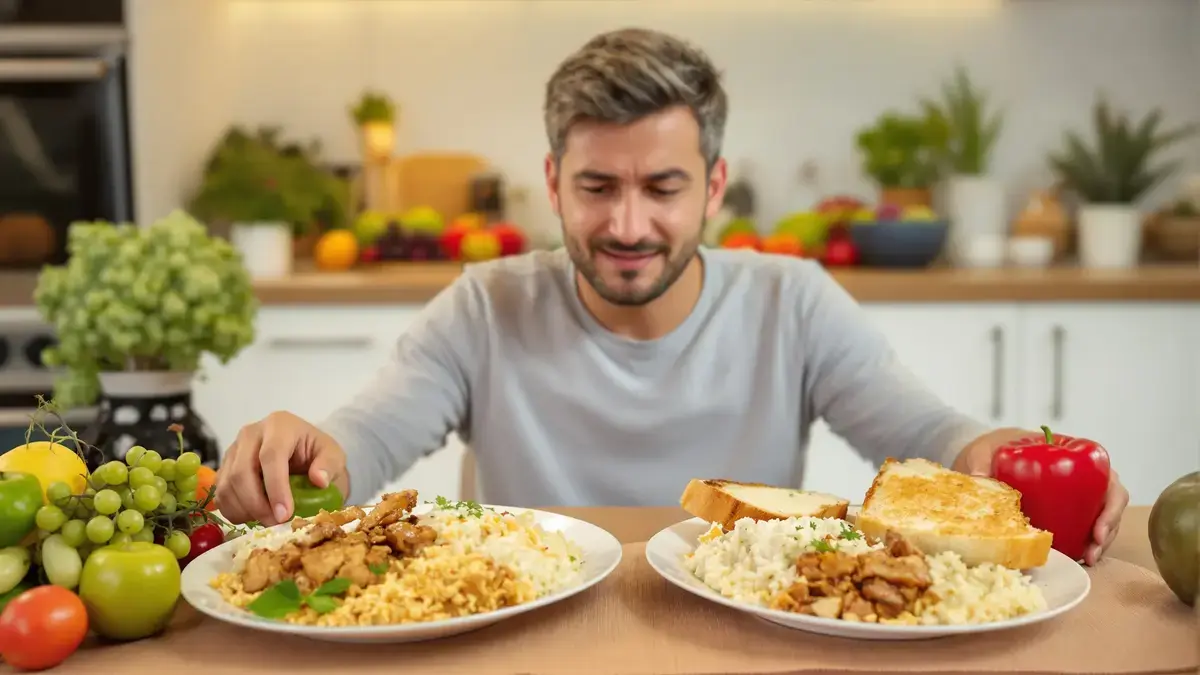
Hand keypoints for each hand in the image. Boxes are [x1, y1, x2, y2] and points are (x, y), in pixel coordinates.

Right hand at [215, 411, 348, 525]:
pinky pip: (220, 493)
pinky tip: (253, 517)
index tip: (285, 514)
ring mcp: (233, 450)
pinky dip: (233, 511)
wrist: (302, 455)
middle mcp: (251, 433)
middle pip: (242, 472)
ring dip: (244, 510)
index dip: (276, 488)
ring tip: (267, 522)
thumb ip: (329, 465)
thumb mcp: (333, 455)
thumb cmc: (317, 454)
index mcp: (279, 425)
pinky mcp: (224, 467)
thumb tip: (319, 480)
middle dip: (257, 504)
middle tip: (275, 524)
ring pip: (227, 484)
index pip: (271, 456)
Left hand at [952, 427, 1128, 565]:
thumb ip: (981, 462)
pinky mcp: (1064, 509)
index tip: (1096, 529)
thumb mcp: (984, 451)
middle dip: (1107, 529)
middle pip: (1109, 501)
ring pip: (1100, 516)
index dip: (1111, 504)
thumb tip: (980, 478)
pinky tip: (1077, 557)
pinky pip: (1083, 526)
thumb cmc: (992, 448)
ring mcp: (1074, 492)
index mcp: (1072, 455)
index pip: (1106, 476)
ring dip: (1099, 541)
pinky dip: (1084, 542)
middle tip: (1092, 553)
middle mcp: (1080, 474)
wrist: (985, 457)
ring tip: (1087, 559)